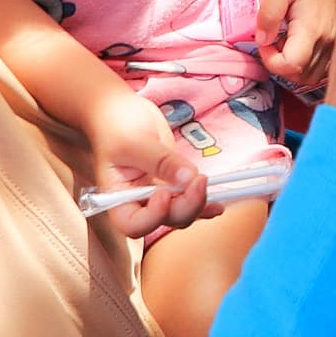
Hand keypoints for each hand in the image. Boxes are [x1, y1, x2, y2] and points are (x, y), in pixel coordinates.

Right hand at [80, 83, 206, 239]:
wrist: (121, 111)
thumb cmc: (116, 125)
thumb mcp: (135, 141)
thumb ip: (162, 162)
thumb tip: (189, 179)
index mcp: (117, 197)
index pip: (133, 224)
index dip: (153, 216)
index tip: (164, 192)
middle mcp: (136, 202)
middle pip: (163, 220)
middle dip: (184, 206)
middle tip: (199, 181)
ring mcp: (156, 194)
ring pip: (180, 213)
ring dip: (197, 204)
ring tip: (207, 185)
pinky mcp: (172, 185)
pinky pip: (188, 200)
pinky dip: (204, 203)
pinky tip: (219, 202)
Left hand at [256, 0, 335, 89]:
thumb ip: (267, 16)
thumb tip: (263, 41)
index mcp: (313, 28)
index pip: (292, 66)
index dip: (271, 61)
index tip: (264, 42)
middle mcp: (329, 39)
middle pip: (302, 76)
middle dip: (281, 66)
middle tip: (272, 43)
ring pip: (313, 74)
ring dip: (294, 66)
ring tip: (283, 43)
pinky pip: (321, 64)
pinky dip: (306, 62)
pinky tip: (296, 43)